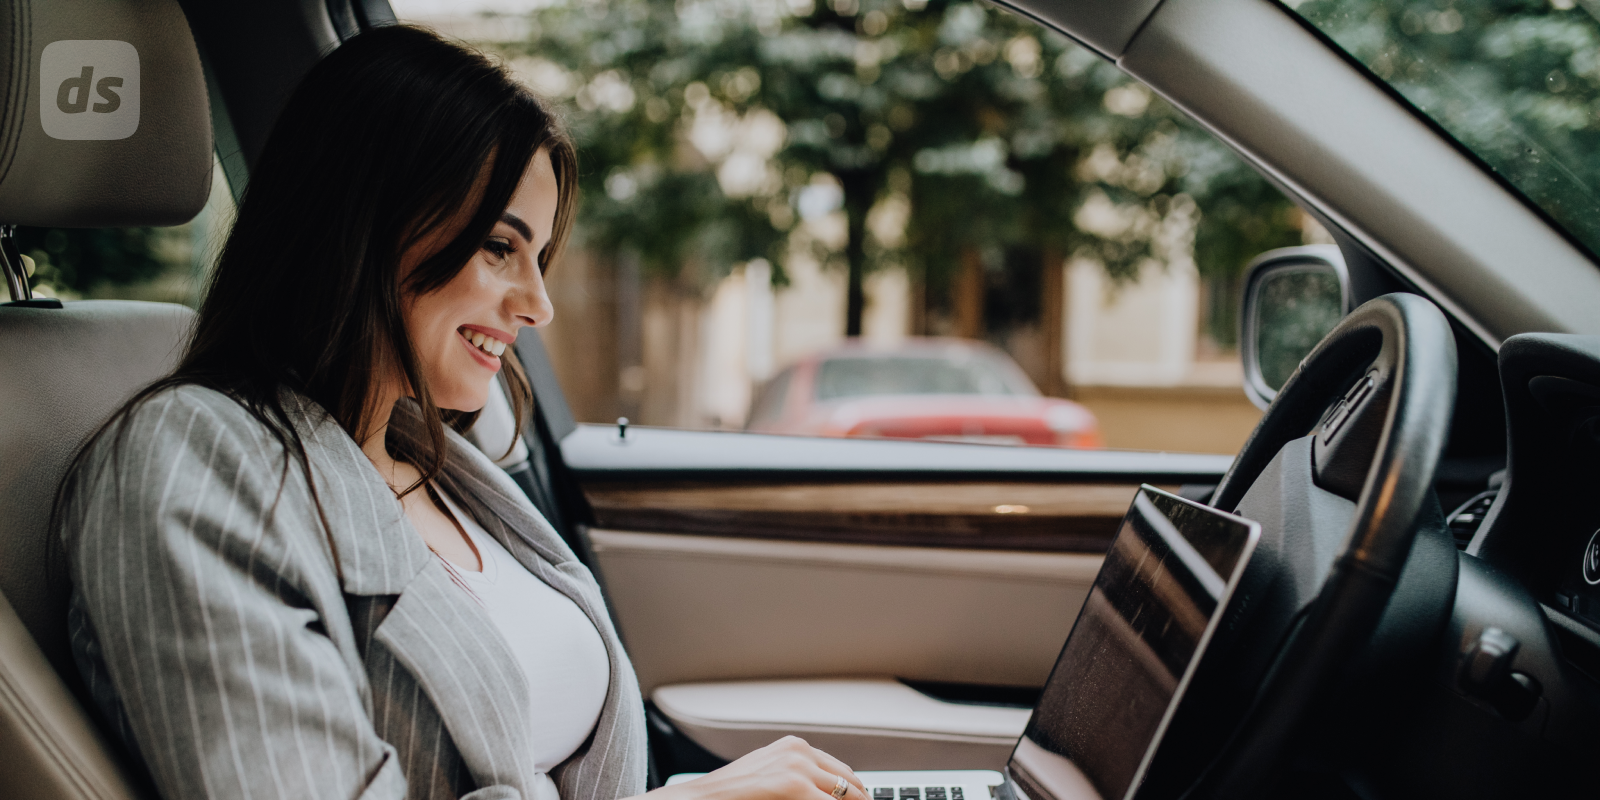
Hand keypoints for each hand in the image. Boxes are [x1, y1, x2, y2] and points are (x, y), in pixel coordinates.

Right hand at [650, 736, 868, 799]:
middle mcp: (800, 750)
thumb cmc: (729, 794)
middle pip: (848, 780)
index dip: (855, 792)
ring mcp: (798, 765)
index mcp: (795, 746)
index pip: (839, 770)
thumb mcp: (769, 778)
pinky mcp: (794, 785)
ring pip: (845, 793)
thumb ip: (797, 780)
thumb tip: (822, 794)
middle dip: (859, 799)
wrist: (701, 799)